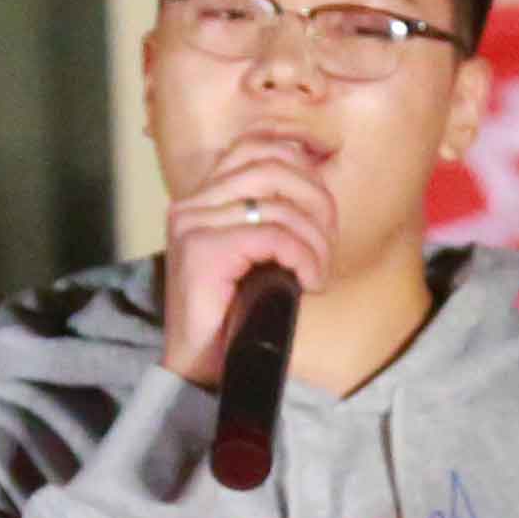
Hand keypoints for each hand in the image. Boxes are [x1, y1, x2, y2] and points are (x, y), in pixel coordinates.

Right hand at [163, 129, 340, 384]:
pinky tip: (309, 282)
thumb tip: (318, 177)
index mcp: (202, 198)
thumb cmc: (236, 314)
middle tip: (326, 247)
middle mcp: (191, 204)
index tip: (323, 216)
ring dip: (315, 242)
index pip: (259, 147)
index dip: (304, 171)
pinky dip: (303, 258)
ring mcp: (193, 225)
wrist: (202, 370)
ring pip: (279, 206)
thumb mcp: (259, 253)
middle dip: (318, 203)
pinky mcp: (202, 250)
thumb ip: (275, 213)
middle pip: (275, 166)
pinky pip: (274, 236)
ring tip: (317, 273)